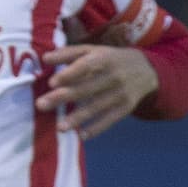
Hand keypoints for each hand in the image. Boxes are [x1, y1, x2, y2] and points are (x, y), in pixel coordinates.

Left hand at [37, 42, 157, 140]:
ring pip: (96, 107)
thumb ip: (69, 54)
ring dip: (77, 118)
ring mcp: (120, 93)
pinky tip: (81, 136)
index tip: (52, 83)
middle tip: (41, 105)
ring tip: (59, 128)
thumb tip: (44, 58)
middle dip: (63, 97)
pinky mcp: (125, 108)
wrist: (146, 70)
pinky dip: (96, 129)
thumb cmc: (110, 60)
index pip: (86, 66)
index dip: (70, 74)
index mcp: (104, 58)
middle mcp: (113, 76)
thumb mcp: (93, 50)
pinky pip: (109, 120)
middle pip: (86, 88)